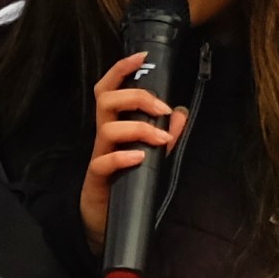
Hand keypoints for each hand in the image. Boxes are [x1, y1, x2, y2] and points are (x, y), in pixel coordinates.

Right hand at [78, 49, 186, 250]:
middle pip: (106, 100)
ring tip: (161, 139)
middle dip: (136, 97)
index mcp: (114, 125)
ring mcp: (99, 156)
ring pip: (107, 128)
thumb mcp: (152, 156)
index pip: (109, 88)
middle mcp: (104, 136)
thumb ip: (166, 135)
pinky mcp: (97, 178)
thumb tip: (181, 114)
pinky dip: (123, 156)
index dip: (122, 69)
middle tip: (162, 109)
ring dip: (138, 128)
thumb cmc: (127, 182)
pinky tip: (141, 158)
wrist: (106, 221)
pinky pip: (103, 162)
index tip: (142, 56)